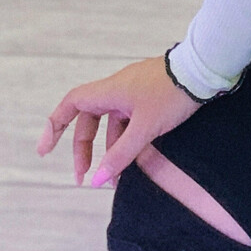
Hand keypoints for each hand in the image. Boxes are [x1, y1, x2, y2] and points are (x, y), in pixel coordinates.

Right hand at [37, 56, 201, 189]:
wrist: (206, 71)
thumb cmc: (173, 94)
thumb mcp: (145, 128)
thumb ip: (120, 155)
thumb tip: (97, 180)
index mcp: (110, 91)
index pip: (72, 104)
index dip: (54, 125)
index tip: (44, 151)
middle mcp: (119, 89)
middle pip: (90, 120)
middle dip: (85, 150)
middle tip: (85, 178)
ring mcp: (135, 93)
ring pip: (113, 124)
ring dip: (110, 150)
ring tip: (115, 179)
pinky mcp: (151, 97)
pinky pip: (130, 122)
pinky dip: (128, 142)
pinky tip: (134, 163)